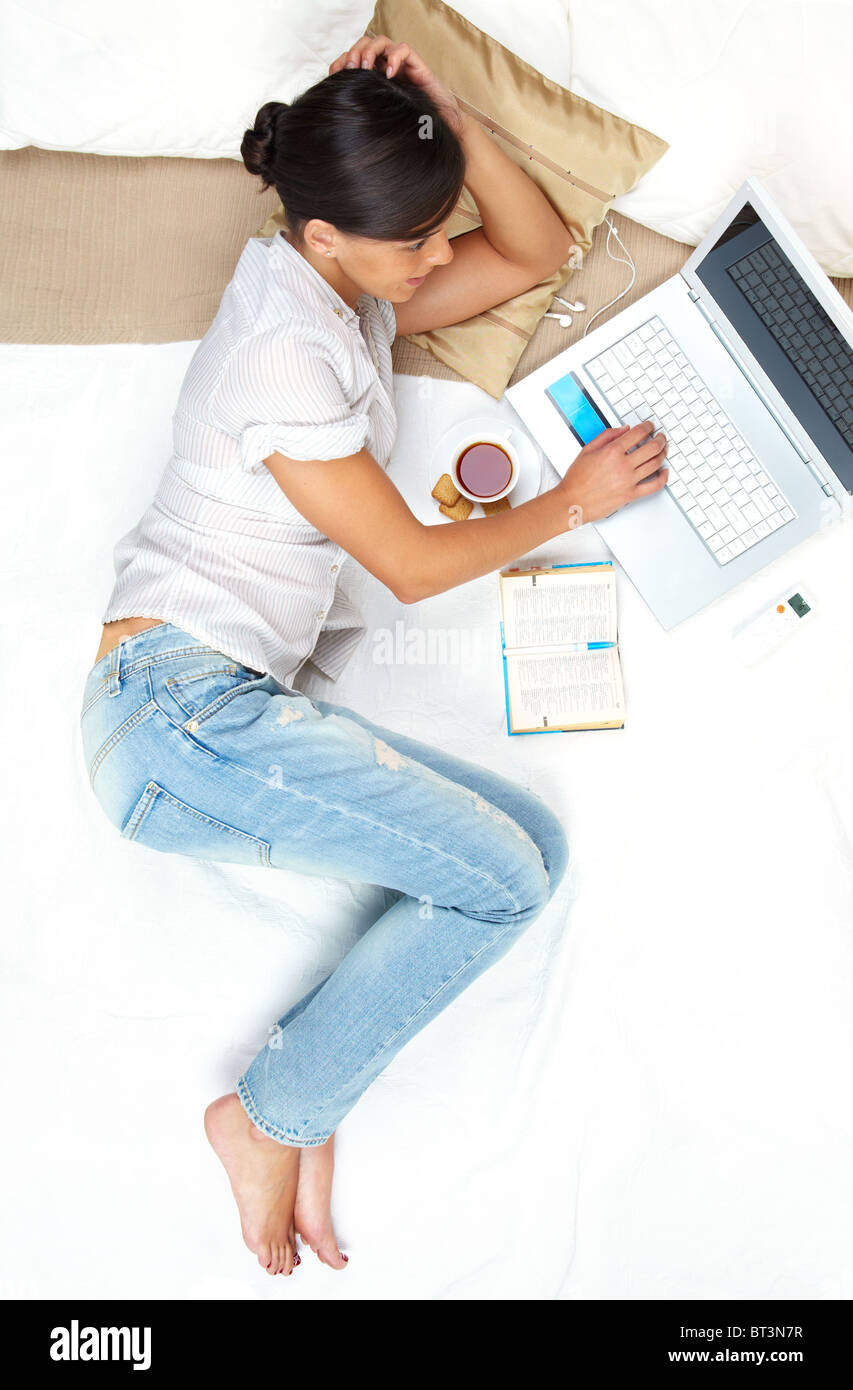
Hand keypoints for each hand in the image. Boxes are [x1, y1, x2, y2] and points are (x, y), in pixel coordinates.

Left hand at [329, 35, 463, 136]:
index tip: (334, 77)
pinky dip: (395, 56)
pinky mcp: (416, 66)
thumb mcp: (378, 120)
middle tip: (349, 69)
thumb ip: (362, 112)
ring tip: (366, 67)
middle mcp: (385, 68)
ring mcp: (401, 65)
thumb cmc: (409, 128)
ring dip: (369, 50)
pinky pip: (403, 49)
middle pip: (364, 44)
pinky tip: (389, 74)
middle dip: (353, 52)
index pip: (352, 59)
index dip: (340, 62)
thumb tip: (336, 114)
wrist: (439, 130)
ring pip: (381, 41)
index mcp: (373, 79)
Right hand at [555, 422, 668, 527]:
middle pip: (652, 447)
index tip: (649, 426)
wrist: (572, 502)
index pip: (638, 433)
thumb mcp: (587, 450)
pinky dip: (663, 478)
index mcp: (612, 452)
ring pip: (655, 464)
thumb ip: (607, 436)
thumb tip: (624, 429)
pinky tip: (664, 472)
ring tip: (663, 450)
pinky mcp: (630, 495)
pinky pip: (654, 485)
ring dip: (663, 454)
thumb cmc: (576, 480)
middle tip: (660, 437)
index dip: (648, 426)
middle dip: (660, 439)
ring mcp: (628, 481)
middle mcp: (623, 465)